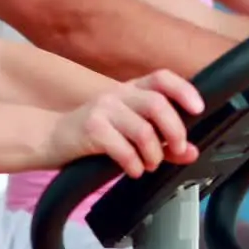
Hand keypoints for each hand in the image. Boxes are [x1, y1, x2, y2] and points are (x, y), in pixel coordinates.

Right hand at [52, 69, 202, 177]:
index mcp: (130, 90)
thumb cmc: (93, 136)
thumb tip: (191, 152)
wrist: (51, 139)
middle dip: (174, 132)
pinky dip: (134, 165)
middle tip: (175, 149)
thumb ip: (162, 141)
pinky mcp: (91, 129)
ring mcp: (102, 109)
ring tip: (148, 165)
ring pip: (144, 131)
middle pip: (158, 104)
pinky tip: (132, 170)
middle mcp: (117, 94)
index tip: (198, 109)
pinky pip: (124, 149)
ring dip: (154, 155)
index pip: (162, 78)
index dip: (184, 90)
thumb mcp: (129, 134)